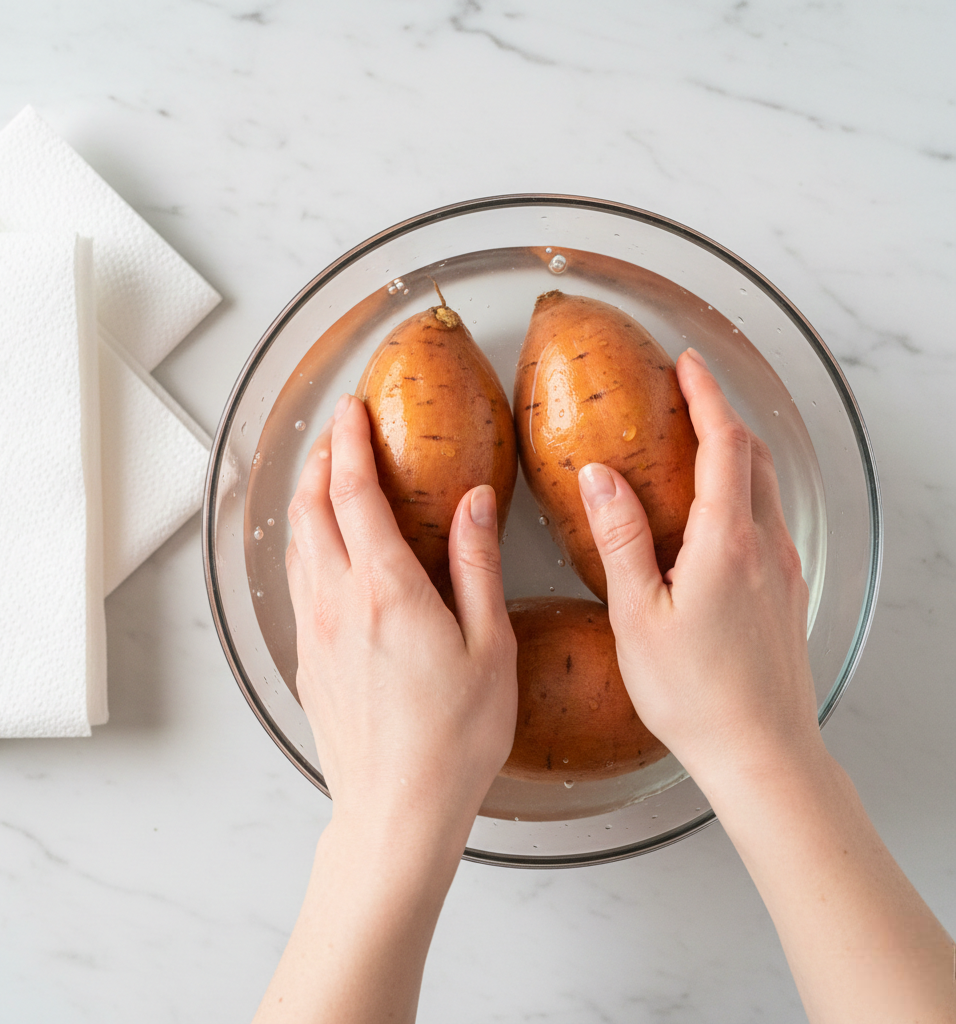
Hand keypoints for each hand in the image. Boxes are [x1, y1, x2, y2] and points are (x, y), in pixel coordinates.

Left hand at [285, 393, 517, 847]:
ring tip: (325, 475)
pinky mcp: (308, 659)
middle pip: (310, 508)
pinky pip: (298, 581)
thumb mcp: (489, 647)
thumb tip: (472, 504)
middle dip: (320, 458)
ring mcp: (315, 631)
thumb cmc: (453, 739)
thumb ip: (475, 566)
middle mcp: (339, 603)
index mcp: (387, 591)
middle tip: (337, 430)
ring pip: (296, 543)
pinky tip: (323, 547)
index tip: (353, 409)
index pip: (354, 493)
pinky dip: (306, 543)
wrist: (396, 810)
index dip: (350, 442)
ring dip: (307, 498)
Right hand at [577, 348, 821, 792]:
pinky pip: (769, 520)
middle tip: (688, 393)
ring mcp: (783, 571)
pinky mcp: (786, 595)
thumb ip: (620, 540)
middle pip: (753, 456)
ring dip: (737, 452)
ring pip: (766, 487)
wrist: (762, 754)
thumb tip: (599, 476)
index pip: (724, 445)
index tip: (688, 363)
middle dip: (723, 414)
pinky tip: (716, 515)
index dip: (707, 396)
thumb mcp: (638, 617)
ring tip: (699, 442)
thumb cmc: (695, 695)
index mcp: (727, 544)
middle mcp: (765, 547)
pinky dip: (744, 492)